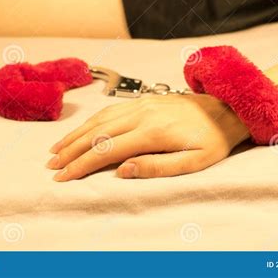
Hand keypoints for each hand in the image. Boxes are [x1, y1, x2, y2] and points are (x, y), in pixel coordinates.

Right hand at [46, 94, 248, 180]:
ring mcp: (141, 104)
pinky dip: (89, 121)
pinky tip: (80, 130)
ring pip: (99, 119)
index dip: (81, 165)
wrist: (225, 109)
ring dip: (75, 135)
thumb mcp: (194, 162)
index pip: (107, 150)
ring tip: (57, 149)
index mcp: (153, 133)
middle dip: (71, 151)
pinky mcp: (143, 100)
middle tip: (52, 166)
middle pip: (96, 133)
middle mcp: (142, 115)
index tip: (63, 177)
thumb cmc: (212, 140)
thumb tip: (122, 171)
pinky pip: (109, 110)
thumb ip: (158, 167)